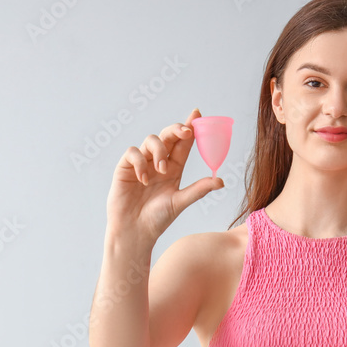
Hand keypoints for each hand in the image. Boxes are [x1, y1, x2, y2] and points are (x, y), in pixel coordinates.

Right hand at [106, 108, 223, 242]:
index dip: (190, 128)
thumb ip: (198, 189)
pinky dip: (140, 162)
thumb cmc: (157, 220)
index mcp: (174, 169)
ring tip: (162, 171)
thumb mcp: (180, 202)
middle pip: (167, 136)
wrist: (134, 232)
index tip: (197, 114)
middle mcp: (158, 163)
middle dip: (176, 129)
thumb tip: (221, 181)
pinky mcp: (125, 168)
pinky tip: (143, 179)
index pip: (183, 144)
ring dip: (158, 151)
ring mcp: (141, 164)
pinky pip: (132, 152)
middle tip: (185, 132)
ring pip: (150, 140)